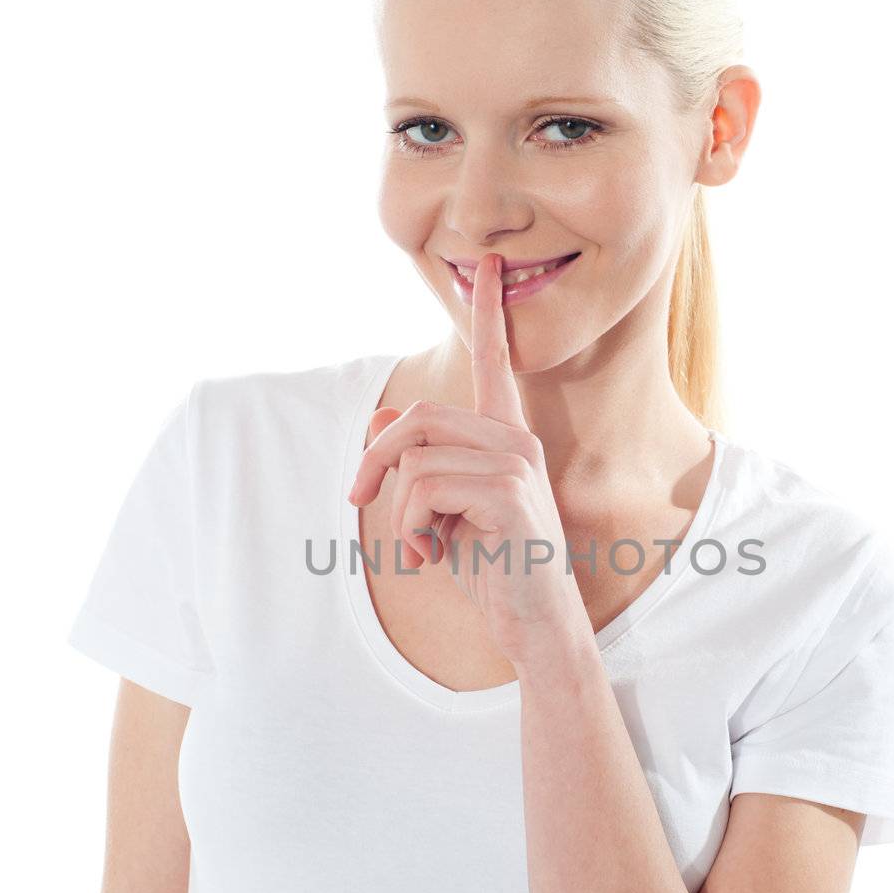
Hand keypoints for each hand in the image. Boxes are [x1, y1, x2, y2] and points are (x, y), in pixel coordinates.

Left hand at [346, 253, 591, 668]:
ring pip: (415, 456)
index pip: (493, 363)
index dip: (486, 314)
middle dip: (375, 459)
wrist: (534, 624)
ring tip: (421, 547)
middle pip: (419, 415)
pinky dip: (410, 526)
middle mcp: (516, 440)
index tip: (485, 267)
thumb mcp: (443, 513)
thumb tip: (384, 414)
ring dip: (398, 510)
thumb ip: (419, 464)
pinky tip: (432, 556)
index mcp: (505, 438)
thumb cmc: (494, 570)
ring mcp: (516, 463)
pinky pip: (424, 486)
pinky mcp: (507, 491)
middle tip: (358, 501)